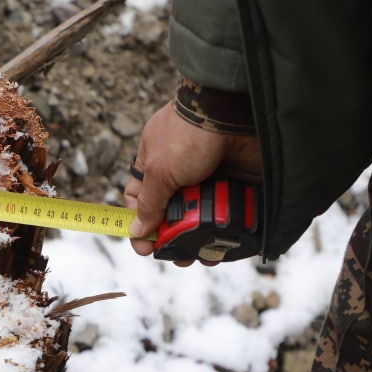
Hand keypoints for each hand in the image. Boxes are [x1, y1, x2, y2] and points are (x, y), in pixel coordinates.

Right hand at [123, 102, 261, 260]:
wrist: (233, 113)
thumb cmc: (188, 134)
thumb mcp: (159, 171)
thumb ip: (149, 203)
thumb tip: (136, 230)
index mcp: (154, 165)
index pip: (141, 200)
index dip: (140, 224)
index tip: (144, 247)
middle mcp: (181, 173)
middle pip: (172, 214)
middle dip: (173, 238)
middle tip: (178, 258)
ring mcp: (210, 179)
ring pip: (202, 217)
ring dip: (202, 240)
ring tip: (205, 257)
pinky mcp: (236, 184)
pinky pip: (230, 213)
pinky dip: (228, 230)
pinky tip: (226, 245)